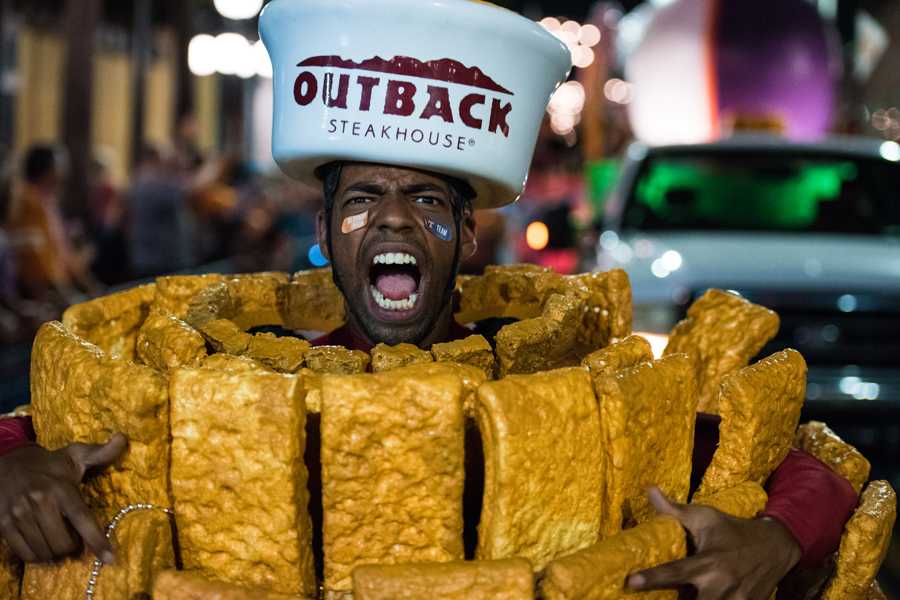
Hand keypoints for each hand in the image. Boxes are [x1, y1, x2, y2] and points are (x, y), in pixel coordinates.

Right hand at [0, 434, 127, 563]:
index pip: (82, 519)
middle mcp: (39, 502)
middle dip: (74, 547)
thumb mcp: (76, 455)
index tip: (110, 557)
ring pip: (45, 551)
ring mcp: (19, 515)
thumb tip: (122, 438)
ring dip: (57, 553)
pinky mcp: (4, 526)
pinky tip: (44, 545)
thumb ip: (100, 452)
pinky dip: (38, 556)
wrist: (8, 464)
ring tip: (61, 541)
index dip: (97, 540)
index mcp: (60, 487)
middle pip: (63, 543)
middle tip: (77, 540)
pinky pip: (25, 554)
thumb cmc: (50, 464)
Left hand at [627, 486, 801, 599]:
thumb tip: (650, 490)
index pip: (675, 572)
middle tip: (656, 599)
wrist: (776, 546)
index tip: (631, 581)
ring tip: (680, 595)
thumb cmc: (733, 530)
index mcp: (709, 561)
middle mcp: (722, 585)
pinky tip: (704, 596)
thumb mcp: (706, 517)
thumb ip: (675, 510)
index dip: (652, 578)